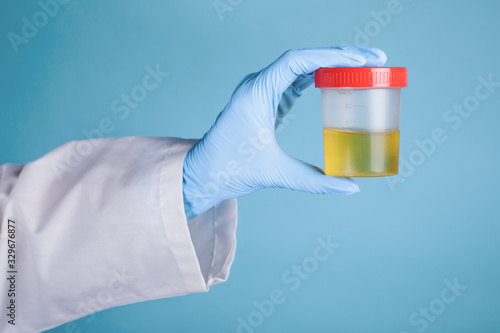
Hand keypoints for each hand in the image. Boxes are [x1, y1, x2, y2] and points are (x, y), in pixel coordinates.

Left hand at [182, 46, 386, 219]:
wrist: (202, 174)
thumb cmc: (229, 170)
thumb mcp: (274, 174)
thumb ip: (314, 181)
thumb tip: (351, 188)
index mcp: (256, 94)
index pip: (296, 61)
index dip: (331, 56)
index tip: (361, 62)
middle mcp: (258, 85)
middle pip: (303, 59)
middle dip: (340, 56)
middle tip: (375, 59)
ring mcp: (261, 91)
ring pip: (300, 67)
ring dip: (331, 64)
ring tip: (364, 67)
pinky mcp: (265, 101)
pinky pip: (294, 81)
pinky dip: (318, 77)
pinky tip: (338, 80)